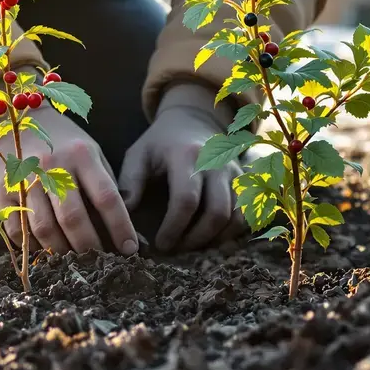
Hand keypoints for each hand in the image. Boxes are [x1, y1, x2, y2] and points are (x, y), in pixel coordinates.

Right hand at [0, 106, 138, 255]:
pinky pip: (18, 229)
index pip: (106, 197)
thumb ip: (105, 185)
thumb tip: (124, 227)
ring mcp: (24, 178)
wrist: (16, 117)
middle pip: (73, 218)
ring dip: (61, 251)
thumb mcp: (90, 152)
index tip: (129, 249)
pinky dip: (32, 245)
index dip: (120, 227)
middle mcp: (52, 166)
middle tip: (98, 262)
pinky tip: (45, 249)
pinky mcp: (2, 190)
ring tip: (73, 260)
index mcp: (81, 155)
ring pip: (44, 228)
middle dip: (89, 247)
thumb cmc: (63, 141)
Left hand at [119, 84, 247, 251]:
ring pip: (236, 217)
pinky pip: (247, 215)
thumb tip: (122, 219)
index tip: (160, 245)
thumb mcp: (138, 155)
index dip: (174, 228)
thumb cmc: (160, 143)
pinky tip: (212, 239)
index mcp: (187, 155)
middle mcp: (217, 163)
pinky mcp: (245, 181)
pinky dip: (233, 233)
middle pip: (217, 212)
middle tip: (176, 249)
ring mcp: (234, 172)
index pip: (186, 200)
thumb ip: (130, 184)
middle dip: (196, 239)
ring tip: (192, 246)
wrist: (192, 120)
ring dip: (216, 239)